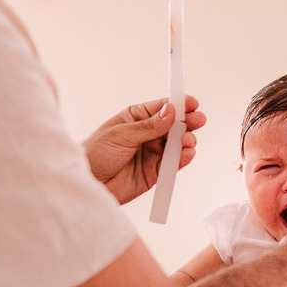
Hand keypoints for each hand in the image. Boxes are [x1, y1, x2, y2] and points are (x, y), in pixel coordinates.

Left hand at [82, 96, 206, 204]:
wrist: (88, 182)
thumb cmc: (95, 154)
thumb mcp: (121, 134)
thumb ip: (148, 126)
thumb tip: (170, 112)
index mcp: (136, 118)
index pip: (162, 108)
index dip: (178, 105)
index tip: (192, 103)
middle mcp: (147, 134)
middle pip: (174, 125)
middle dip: (187, 122)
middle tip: (198, 121)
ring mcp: (152, 153)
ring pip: (176, 144)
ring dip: (186, 140)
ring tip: (188, 140)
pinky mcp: (155, 172)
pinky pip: (173, 164)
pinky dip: (183, 158)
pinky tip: (187, 153)